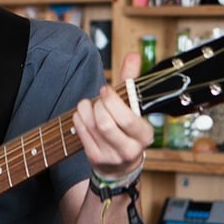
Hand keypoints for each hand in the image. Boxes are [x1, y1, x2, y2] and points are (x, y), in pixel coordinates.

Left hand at [74, 52, 153, 179]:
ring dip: (86, 109)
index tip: (105, 89)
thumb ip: (132, 81)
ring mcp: (111, 156)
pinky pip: (82, 133)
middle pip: (106, 123)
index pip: (128, 119)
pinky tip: (82, 114)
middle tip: (98, 99)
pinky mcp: (95, 159)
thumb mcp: (133, 108)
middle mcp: (130, 149)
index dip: (113, 101)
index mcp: (144, 135)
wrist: (120, 167)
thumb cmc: (126, 130)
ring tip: (88, 104)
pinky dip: (79, 119)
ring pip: (92, 127)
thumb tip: (133, 55)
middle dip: (98, 105)